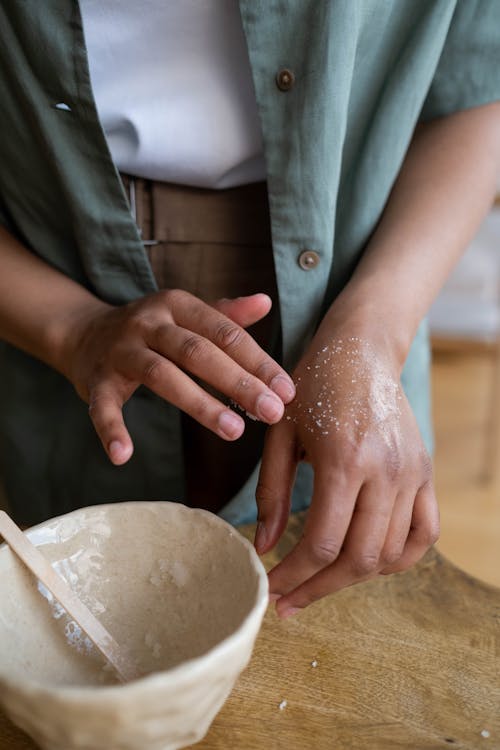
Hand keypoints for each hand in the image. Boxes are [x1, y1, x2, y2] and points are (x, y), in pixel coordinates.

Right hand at [61, 290, 294, 464]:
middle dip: (238, 383)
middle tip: (271, 412)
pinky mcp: (97, 380)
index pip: (225, 333)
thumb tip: (265, 302)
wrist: (85, 331)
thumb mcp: (186, 314)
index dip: (258, 361)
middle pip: (198, 353)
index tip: (287, 390)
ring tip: (233, 431)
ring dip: (199, 404)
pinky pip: (103, 407)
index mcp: (177, 306)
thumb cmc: (151, 329)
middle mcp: (149, 323)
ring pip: (162, 376)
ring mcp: (121, 351)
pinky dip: (111, 430)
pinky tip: (124, 455)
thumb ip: (225, 314)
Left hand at [254, 323, 438, 616]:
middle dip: (318, 589)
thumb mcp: (279, 433)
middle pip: (358, 559)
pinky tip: (368, 564)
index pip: (323, 544)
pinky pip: (424, 534)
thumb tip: (264, 546)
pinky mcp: (425, 473)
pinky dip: (399, 559)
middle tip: (289, 600)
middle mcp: (386, 472)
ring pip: (390, 554)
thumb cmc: (312, 385)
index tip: (271, 588)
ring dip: (352, 579)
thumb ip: (272, 492)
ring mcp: (412, 474)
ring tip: (319, 582)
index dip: (293, 576)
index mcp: (345, 460)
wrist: (362, 350)